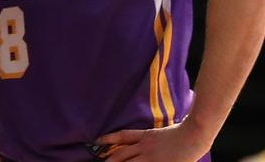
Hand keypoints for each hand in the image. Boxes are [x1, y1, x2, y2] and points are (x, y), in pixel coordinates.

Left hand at [95, 121, 211, 161]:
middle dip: (110, 159)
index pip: (122, 136)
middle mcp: (146, 146)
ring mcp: (152, 157)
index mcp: (146, 136)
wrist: (194, 135)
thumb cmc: (182, 132)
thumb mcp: (161, 132)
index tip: (97, 140)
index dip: (108, 138)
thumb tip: (140, 141)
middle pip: (122, 153)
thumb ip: (149, 137)